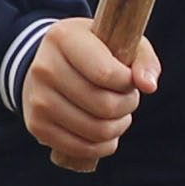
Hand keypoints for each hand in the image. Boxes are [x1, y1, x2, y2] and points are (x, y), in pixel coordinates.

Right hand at [20, 17, 158, 170]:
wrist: (50, 65)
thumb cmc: (95, 52)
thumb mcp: (120, 41)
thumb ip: (143, 59)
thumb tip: (149, 86)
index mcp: (63, 38)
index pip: (105, 73)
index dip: (128, 83)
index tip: (130, 79)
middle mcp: (44, 67)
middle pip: (104, 105)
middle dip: (127, 105)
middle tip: (127, 98)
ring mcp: (37, 98)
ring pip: (96, 130)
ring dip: (118, 127)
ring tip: (118, 114)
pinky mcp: (36, 125)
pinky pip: (80, 148)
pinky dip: (103, 145)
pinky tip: (106, 132)